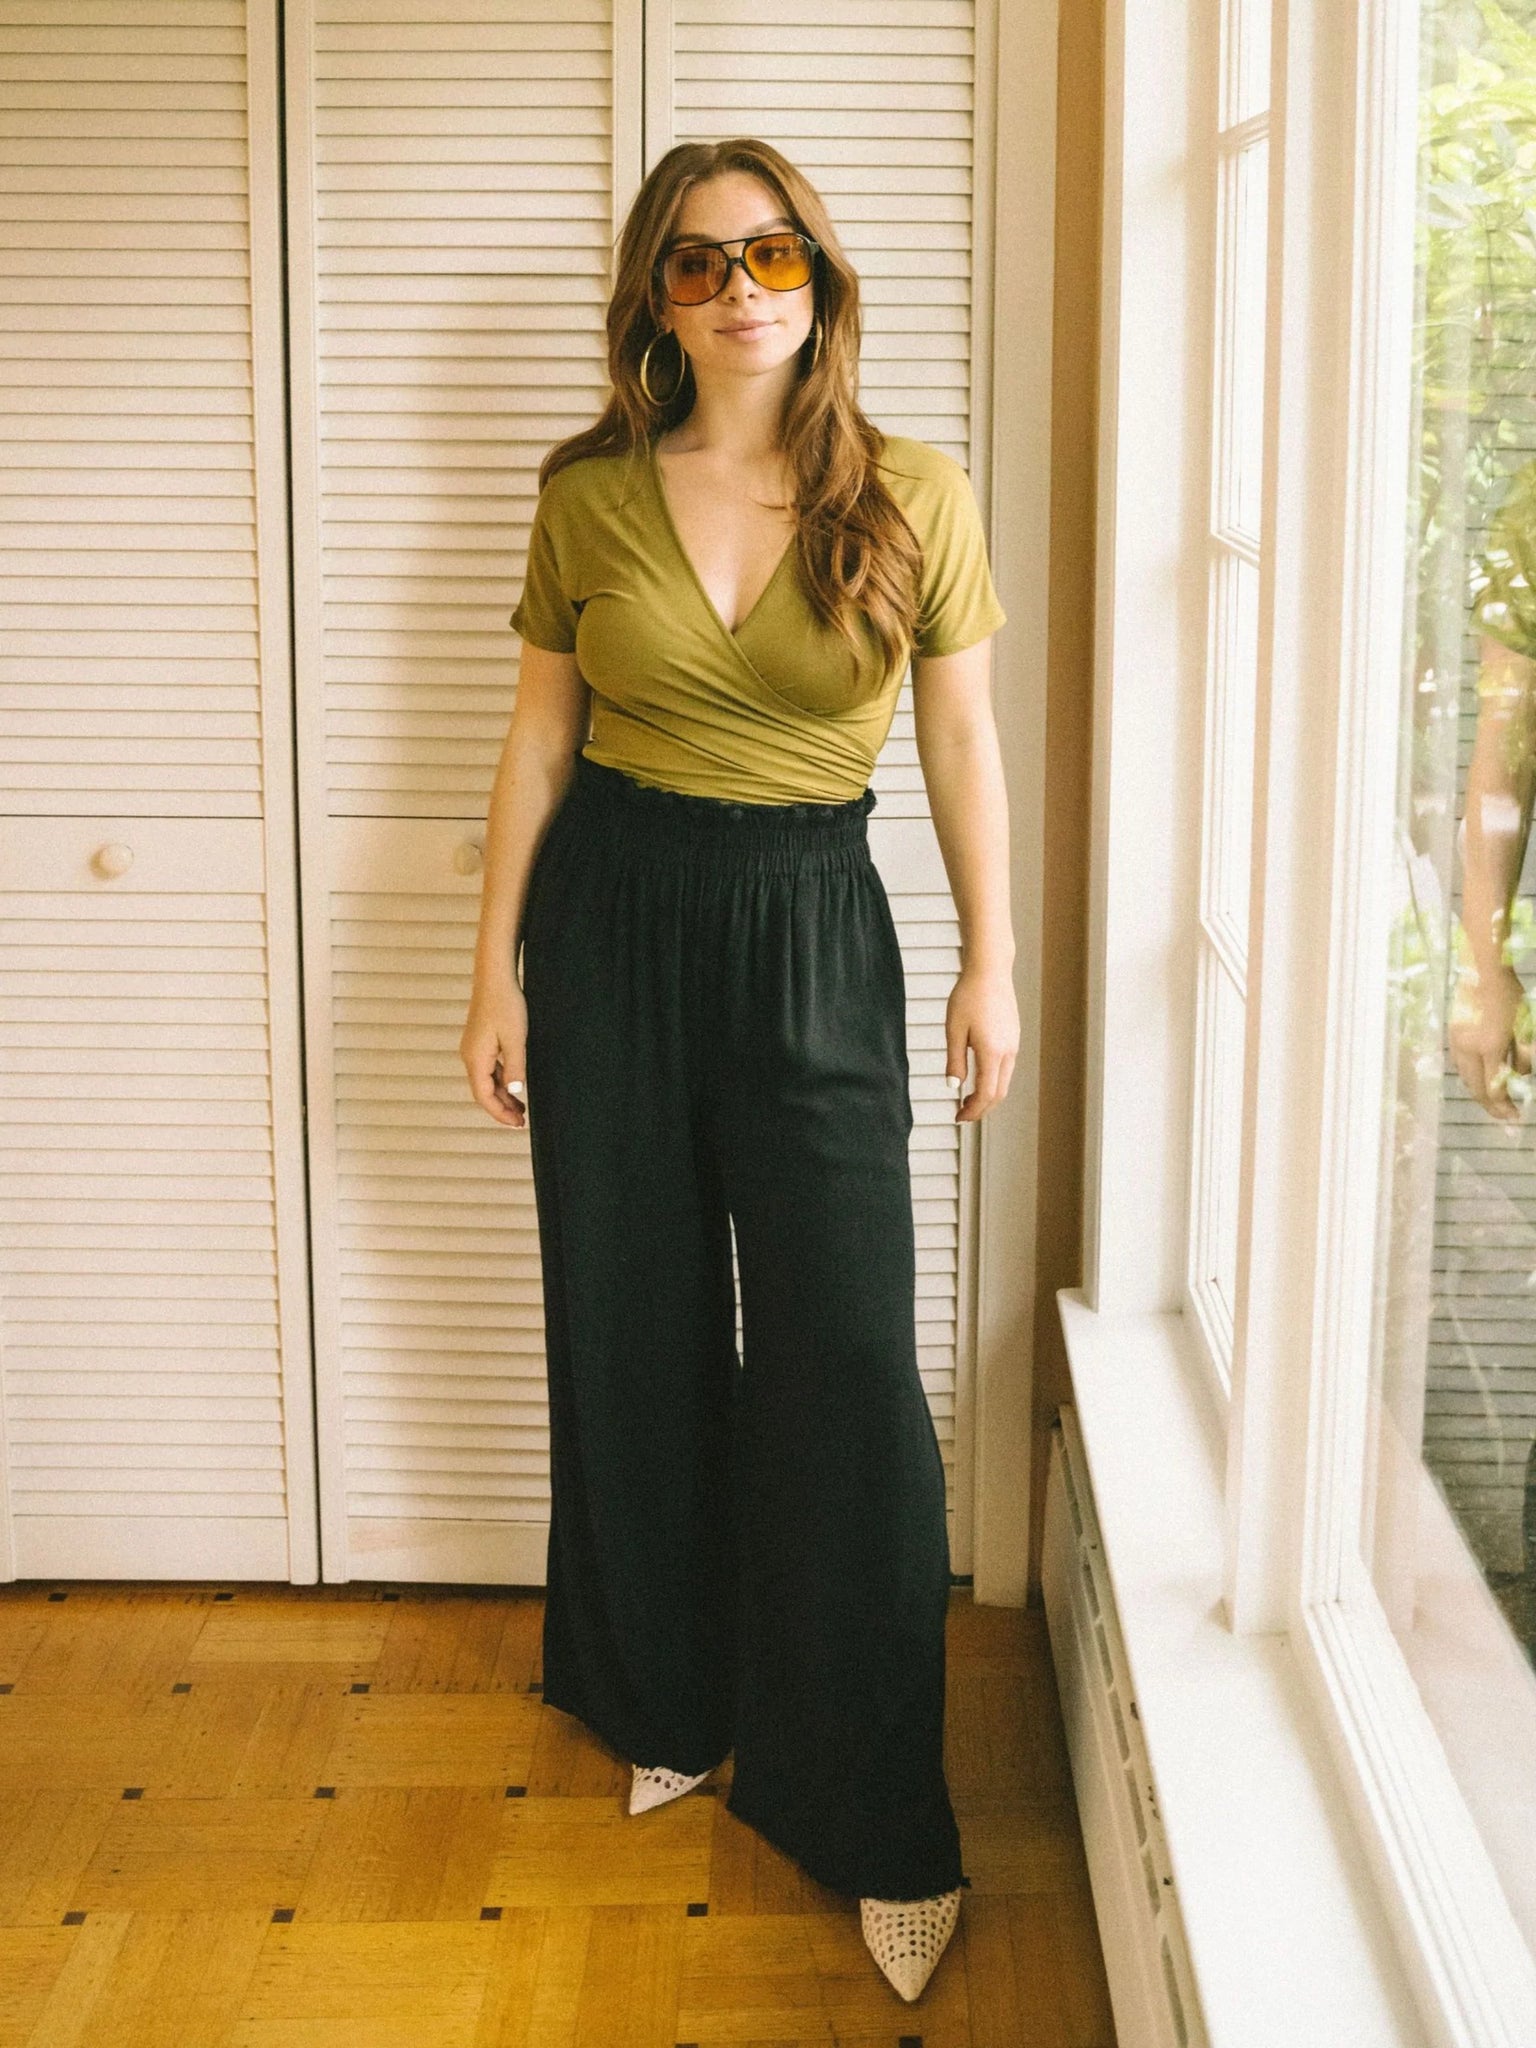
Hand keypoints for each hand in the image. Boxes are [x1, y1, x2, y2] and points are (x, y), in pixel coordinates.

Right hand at [460, 977, 529, 1128]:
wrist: (495, 978)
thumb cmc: (505, 1005)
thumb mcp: (515, 1039)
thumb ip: (515, 1068)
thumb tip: (516, 1092)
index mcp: (475, 1059)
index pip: (484, 1096)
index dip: (499, 1113)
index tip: (517, 1123)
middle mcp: (470, 1056)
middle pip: (483, 1092)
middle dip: (502, 1108)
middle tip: (521, 1121)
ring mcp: (473, 1049)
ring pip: (487, 1081)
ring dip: (503, 1096)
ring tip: (521, 1108)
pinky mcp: (480, 1042)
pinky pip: (489, 1069)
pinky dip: (501, 1081)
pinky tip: (514, 1085)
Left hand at [945, 965, 1018, 1122]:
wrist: (990, 970)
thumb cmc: (968, 996)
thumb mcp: (954, 1030)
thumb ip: (955, 1061)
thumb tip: (953, 1087)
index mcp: (992, 1052)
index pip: (986, 1094)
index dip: (973, 1110)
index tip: (959, 1117)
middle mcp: (1008, 1051)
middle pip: (999, 1093)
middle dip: (982, 1108)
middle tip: (963, 1114)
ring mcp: (1013, 1044)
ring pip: (1004, 1081)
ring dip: (988, 1095)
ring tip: (968, 1098)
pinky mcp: (1013, 1037)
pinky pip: (1006, 1068)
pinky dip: (993, 1080)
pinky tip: (979, 1077)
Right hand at [1448, 961, 1532, 1122]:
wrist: (1480, 970)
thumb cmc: (1509, 995)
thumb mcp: (1524, 1025)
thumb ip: (1522, 1054)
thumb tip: (1521, 1075)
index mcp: (1489, 1046)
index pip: (1494, 1087)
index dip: (1504, 1106)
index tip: (1516, 1116)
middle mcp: (1469, 1048)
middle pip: (1475, 1088)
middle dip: (1490, 1106)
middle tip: (1504, 1116)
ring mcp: (1457, 1042)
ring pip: (1465, 1078)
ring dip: (1478, 1093)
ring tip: (1493, 1101)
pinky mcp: (1452, 1035)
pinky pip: (1460, 1065)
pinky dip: (1470, 1077)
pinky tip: (1480, 1078)